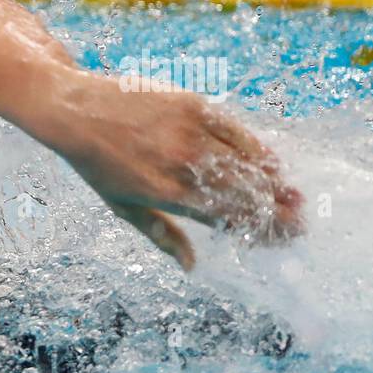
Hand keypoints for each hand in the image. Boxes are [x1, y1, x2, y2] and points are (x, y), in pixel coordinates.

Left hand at [49, 74, 303, 268]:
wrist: (75, 111)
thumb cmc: (97, 163)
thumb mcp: (122, 207)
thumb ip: (162, 235)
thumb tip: (192, 266)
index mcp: (165, 194)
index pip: (224, 216)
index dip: (256, 228)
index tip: (279, 237)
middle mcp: (180, 164)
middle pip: (242, 191)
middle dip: (276, 209)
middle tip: (297, 219)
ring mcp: (188, 132)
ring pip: (244, 162)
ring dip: (273, 182)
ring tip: (291, 196)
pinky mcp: (193, 105)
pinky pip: (236, 130)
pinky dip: (256, 149)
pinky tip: (270, 164)